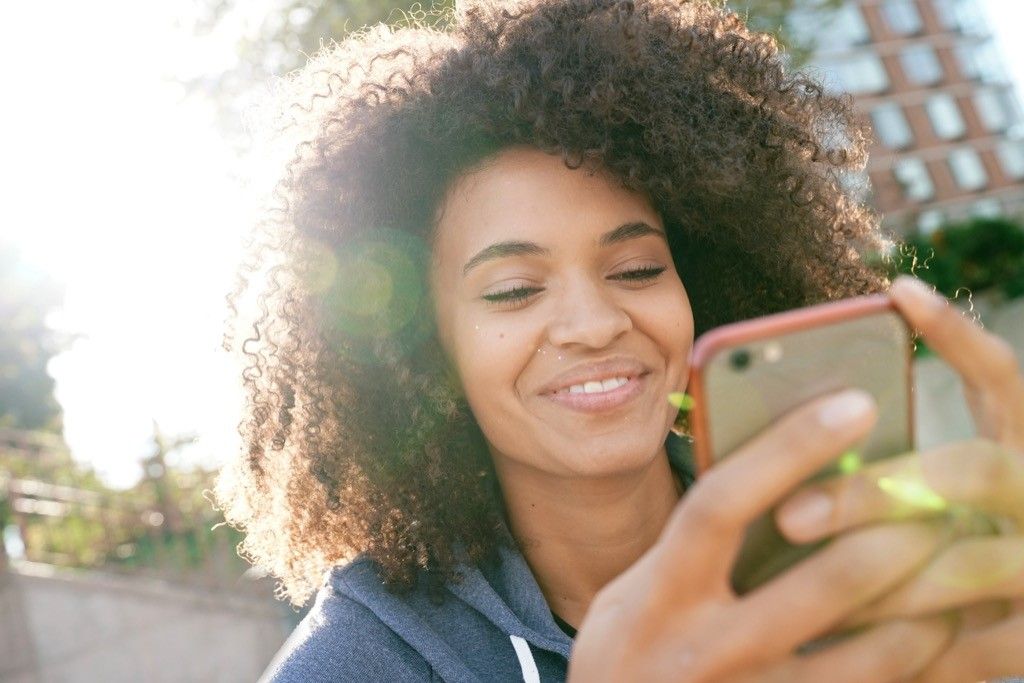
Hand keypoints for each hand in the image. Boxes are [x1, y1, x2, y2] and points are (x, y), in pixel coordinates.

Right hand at [569, 389, 953, 682]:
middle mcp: (702, 648)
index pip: (722, 504)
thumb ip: (691, 546)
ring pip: (864, 658)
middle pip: (820, 585)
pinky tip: (929, 631)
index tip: (853, 404)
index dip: (788, 449)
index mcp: (659, 591)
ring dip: (924, 610)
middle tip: (934, 498)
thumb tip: (775, 475)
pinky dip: (912, 662)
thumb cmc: (631, 650)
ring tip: (950, 570)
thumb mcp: (635, 591)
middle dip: (891, 538)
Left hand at [774, 276, 1023, 682]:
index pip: (1001, 377)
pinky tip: (836, 644)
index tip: (898, 292)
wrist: (997, 626)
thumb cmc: (919, 551)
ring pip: (969, 565)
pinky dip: (897, 647)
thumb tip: (771, 433)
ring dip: (875, 579)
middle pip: (977, 471)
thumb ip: (876, 467)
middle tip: (790, 517)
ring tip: (795, 594)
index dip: (958, 335)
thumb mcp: (915, 499)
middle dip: (877, 492)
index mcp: (1015, 450)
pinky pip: (966, 650)